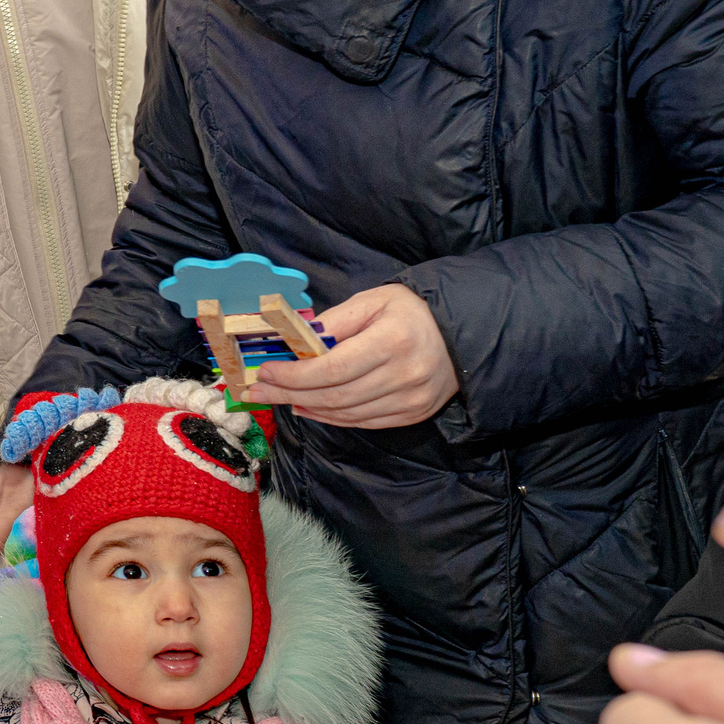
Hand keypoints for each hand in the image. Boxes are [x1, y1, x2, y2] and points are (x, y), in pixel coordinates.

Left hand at [248, 283, 455, 427]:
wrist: (464, 331)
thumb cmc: (412, 310)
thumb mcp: (372, 301)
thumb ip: (334, 323)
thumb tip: (294, 343)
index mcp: (392, 342)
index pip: (332, 369)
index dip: (294, 375)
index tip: (266, 372)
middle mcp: (404, 376)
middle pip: (335, 395)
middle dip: (289, 394)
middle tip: (259, 391)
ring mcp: (411, 400)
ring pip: (347, 413)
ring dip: (307, 408)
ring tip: (279, 397)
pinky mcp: (414, 414)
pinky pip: (364, 422)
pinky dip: (332, 418)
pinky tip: (308, 408)